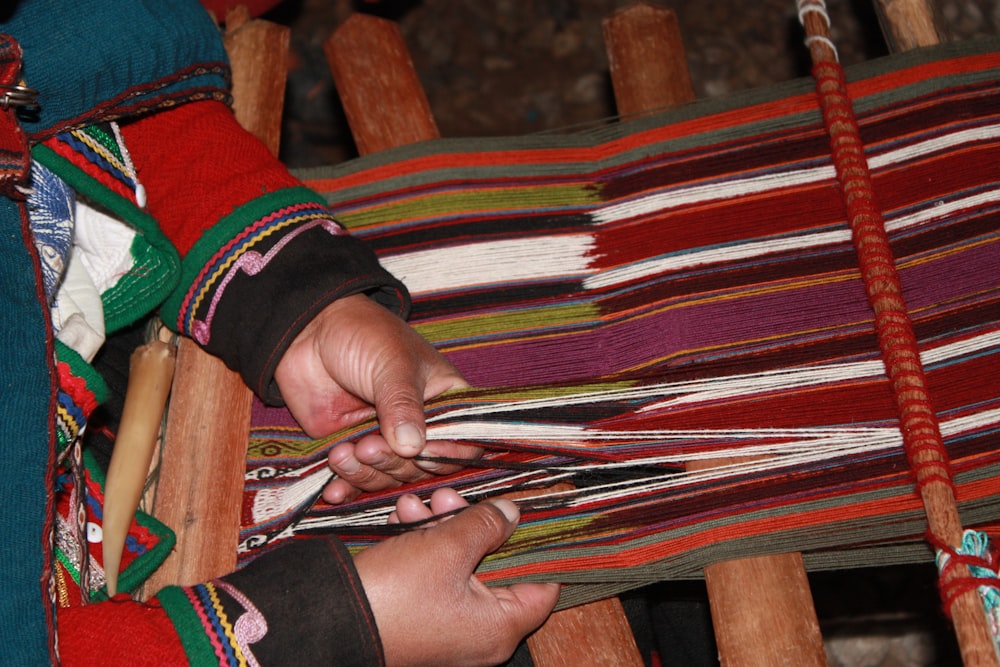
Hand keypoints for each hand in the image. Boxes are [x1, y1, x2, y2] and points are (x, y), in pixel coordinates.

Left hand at [274, 294, 480, 501]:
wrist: (309, 331)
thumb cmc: (364, 334)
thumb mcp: (392, 365)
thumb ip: (403, 406)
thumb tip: (413, 448)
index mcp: (446, 400)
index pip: (463, 441)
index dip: (448, 454)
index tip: (423, 453)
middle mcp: (421, 425)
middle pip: (423, 467)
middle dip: (395, 463)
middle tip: (368, 447)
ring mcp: (387, 439)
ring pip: (390, 476)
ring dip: (367, 473)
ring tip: (342, 453)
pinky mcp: (355, 447)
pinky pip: (359, 478)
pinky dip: (348, 487)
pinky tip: (334, 490)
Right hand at [356, 491, 560, 666]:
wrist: (327, 622)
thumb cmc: (395, 593)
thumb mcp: (446, 546)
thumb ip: (486, 524)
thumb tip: (513, 512)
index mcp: (500, 626)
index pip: (542, 582)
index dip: (536, 542)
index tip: (526, 507)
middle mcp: (481, 633)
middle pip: (497, 566)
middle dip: (474, 523)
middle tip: (451, 495)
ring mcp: (450, 627)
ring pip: (462, 566)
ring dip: (442, 528)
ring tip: (416, 502)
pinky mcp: (422, 617)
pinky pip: (436, 576)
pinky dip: (424, 547)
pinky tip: (402, 519)